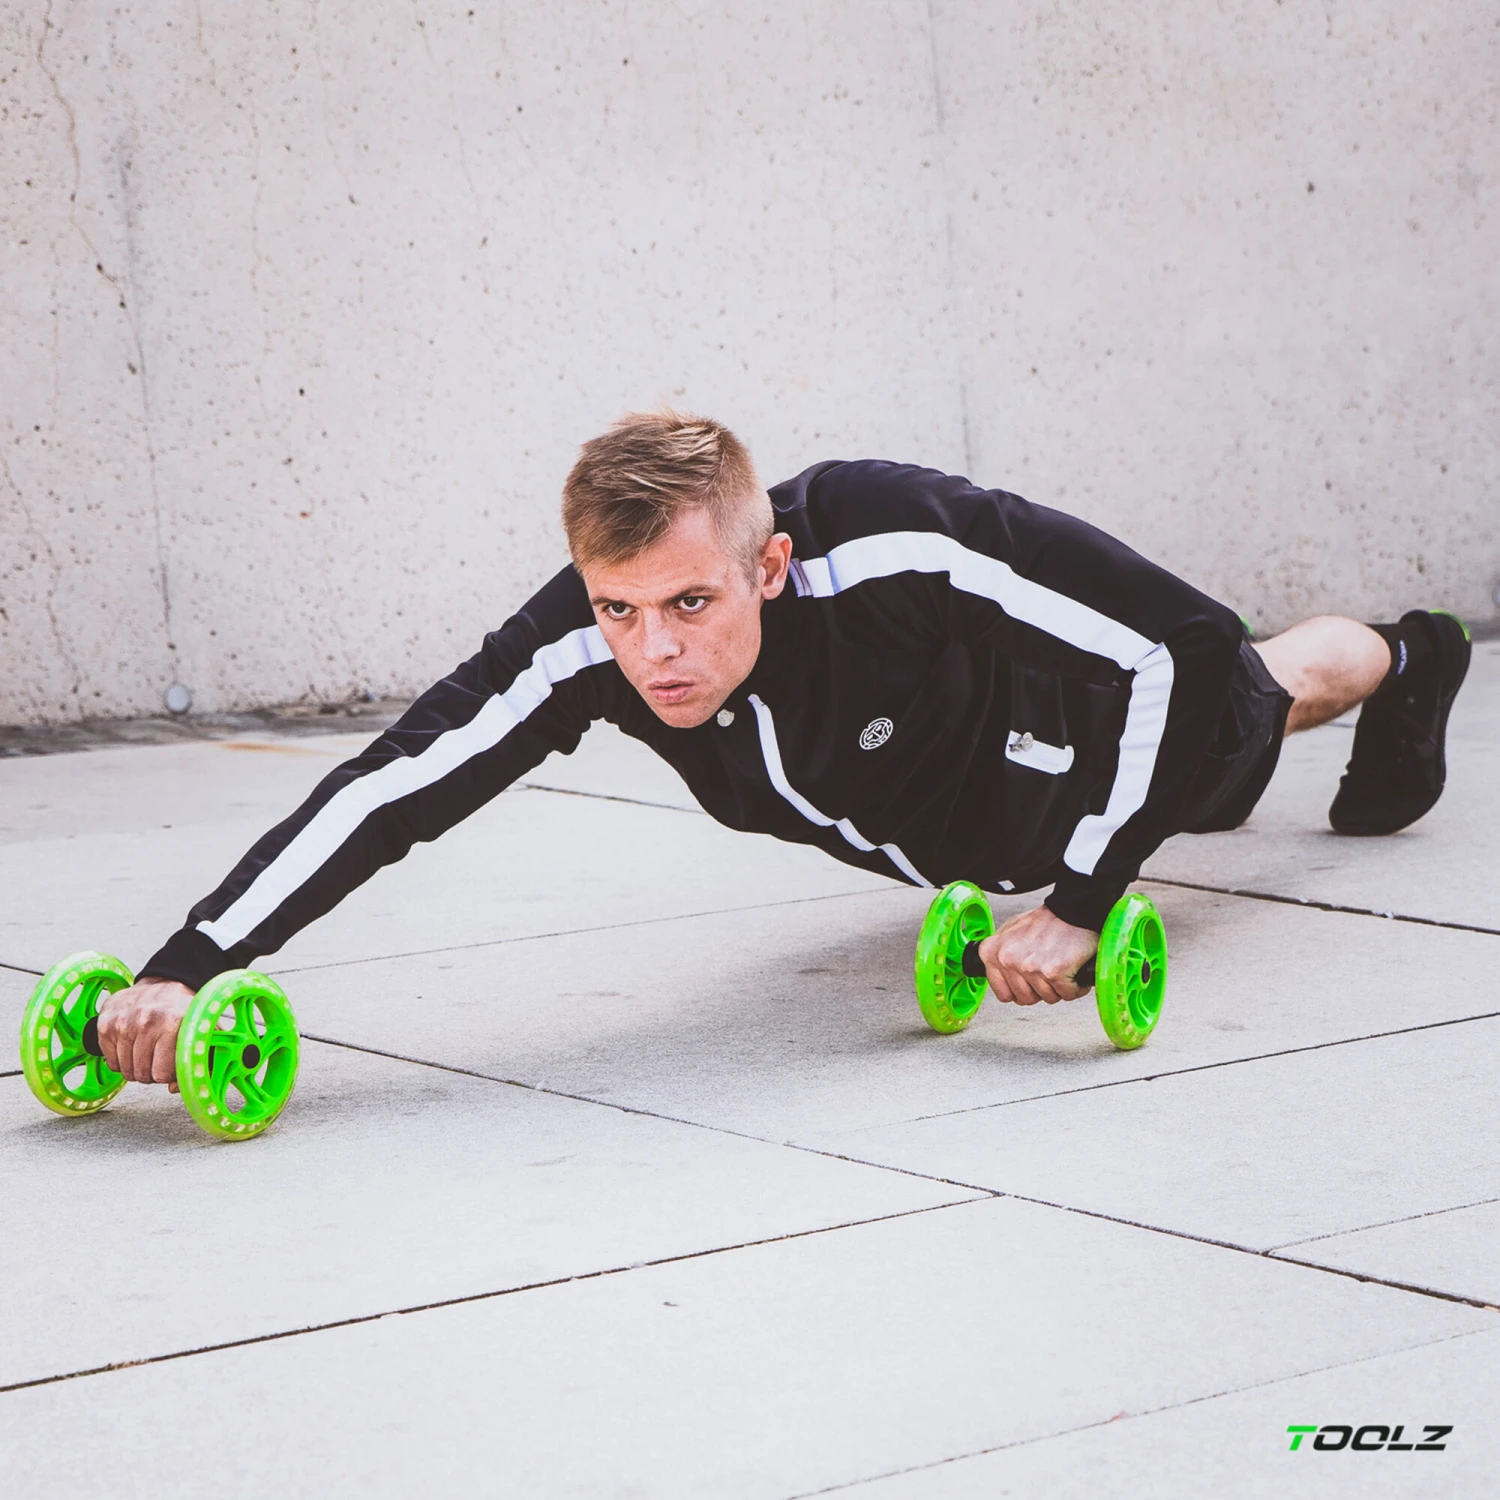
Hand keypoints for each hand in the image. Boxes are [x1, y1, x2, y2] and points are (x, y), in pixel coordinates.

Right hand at [96, 977, 195, 1091]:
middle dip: (152, 1073)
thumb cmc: (185, 1012)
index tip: (171, 1066)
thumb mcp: (203, 1032)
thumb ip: (201, 1061)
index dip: (168, 1075)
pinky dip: (121, 1060)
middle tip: (159, 1060)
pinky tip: (133, 1046)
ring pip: (125, 1070)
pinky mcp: (106, 1022)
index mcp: (174, 1022)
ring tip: (147, 1053)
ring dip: (136, 1068)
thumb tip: (173, 1088)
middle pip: (142, 1074)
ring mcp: (123, 1021)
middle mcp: (147, 1019)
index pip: (161, 1074)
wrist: (165, 983)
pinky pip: (111, 1061)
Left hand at [977, 906, 1097, 1005]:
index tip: (1029, 982)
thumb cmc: (1045, 921)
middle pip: (1026, 999)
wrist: (1072, 910)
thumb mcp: (1010, 932)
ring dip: (1059, 987)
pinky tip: (1073, 969)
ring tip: (1060, 965)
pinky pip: (1067, 994)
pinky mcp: (1053, 972)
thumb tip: (999, 976)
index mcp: (992, 952)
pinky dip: (1075, 986)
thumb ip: (1000, 955)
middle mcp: (1007, 960)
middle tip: (1048, 969)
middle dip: (1041, 989)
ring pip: (1048, 998)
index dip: (1020, 991)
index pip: (1003, 994)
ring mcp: (1030, 967)